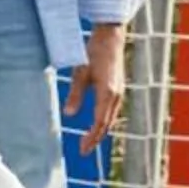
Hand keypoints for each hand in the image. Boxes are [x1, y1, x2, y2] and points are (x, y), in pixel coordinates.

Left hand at [64, 21, 127, 157]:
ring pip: (110, 118)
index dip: (91, 138)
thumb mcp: (80, 72)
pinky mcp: (119, 88)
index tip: (82, 149)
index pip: (100, 123)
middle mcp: (117, 96)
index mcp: (108, 93)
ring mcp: (120, 92)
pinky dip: (104, 121)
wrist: (111, 37)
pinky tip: (96, 124)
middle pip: (106, 124)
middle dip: (95, 138)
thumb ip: (75, 94)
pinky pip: (112, 111)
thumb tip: (68, 115)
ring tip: (88, 141)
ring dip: (100, 131)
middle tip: (83, 150)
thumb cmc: (94, 52)